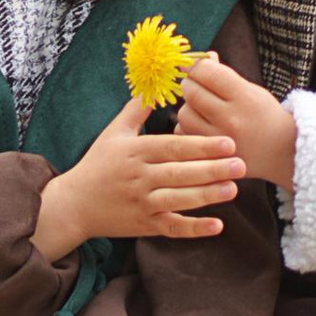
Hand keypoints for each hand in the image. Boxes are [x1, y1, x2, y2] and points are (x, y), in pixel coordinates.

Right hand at [34, 97, 245, 255]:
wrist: (74, 204)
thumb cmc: (97, 164)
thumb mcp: (112, 133)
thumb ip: (135, 111)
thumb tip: (154, 87)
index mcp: (135, 152)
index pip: (173, 147)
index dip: (201, 145)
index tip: (227, 142)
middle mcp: (139, 178)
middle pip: (180, 173)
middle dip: (212, 169)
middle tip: (241, 163)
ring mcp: (142, 203)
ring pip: (179, 200)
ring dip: (208, 195)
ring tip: (234, 188)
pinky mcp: (144, 225)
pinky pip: (172, 227)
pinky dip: (194, 228)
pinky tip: (218, 225)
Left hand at [177, 53, 297, 196]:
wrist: (284, 153)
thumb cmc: (266, 116)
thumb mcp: (252, 90)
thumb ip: (225, 74)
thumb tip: (204, 56)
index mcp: (244, 97)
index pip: (207, 72)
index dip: (197, 66)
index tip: (198, 68)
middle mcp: (231, 118)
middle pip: (192, 91)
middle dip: (190, 83)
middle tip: (195, 84)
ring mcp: (220, 139)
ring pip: (184, 114)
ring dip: (188, 106)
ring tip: (200, 107)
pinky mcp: (212, 155)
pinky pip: (185, 134)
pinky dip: (188, 127)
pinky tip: (201, 126)